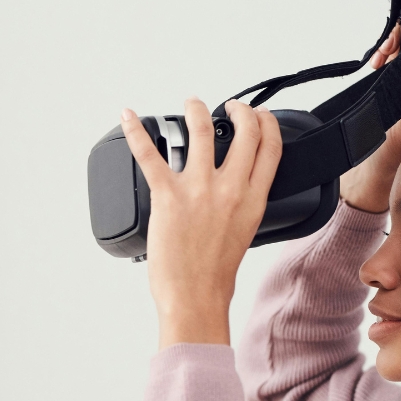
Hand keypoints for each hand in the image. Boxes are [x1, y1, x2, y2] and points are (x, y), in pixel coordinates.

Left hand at [120, 97, 282, 347]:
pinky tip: (129, 116)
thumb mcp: (245, 231)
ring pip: (202, 129)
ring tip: (191, 104)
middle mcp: (230, 189)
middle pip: (245, 130)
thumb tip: (237, 182)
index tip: (259, 115)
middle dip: (239, 109)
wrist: (195, 296)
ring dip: (196, 108)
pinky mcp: (168, 195)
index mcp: (253, 199)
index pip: (271, 146)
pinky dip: (136, 131)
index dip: (267, 121)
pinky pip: (149, 153)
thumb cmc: (215, 272)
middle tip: (228, 108)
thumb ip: (244, 202)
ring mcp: (199, 190)